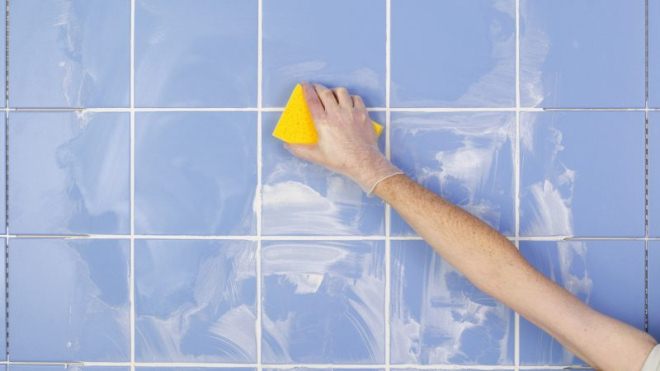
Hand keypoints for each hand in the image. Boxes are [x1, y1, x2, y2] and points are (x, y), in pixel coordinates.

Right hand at [284, 82, 401, 193]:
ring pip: (341, 92)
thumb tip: (287, 145)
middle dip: (318, 87)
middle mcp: (336, 113)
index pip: (312, 100)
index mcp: (323, 122)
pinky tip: (349, 102)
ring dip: (335, 91)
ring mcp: (351, 112)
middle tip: (315, 88)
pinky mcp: (362, 114)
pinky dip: (351, 97)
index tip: (304, 85)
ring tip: (332, 95)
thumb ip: (299, 149)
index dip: (306, 90)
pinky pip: (356, 98)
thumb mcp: (316, 156)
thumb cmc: (340, 160)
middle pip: (325, 92)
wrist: (363, 162)